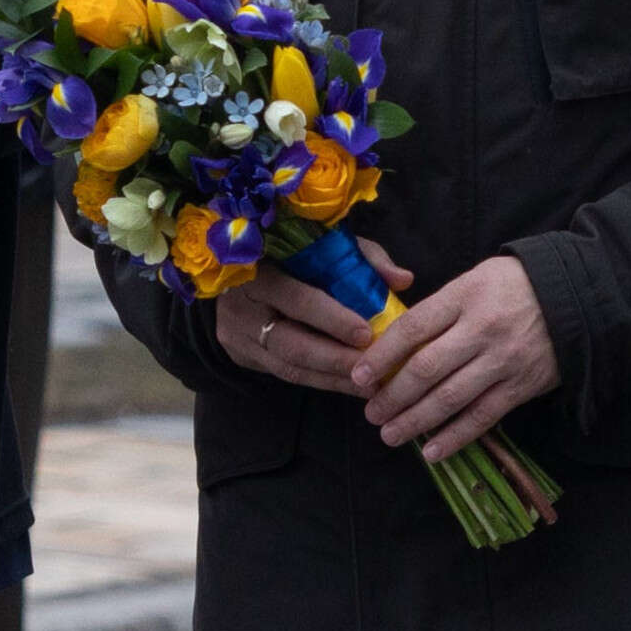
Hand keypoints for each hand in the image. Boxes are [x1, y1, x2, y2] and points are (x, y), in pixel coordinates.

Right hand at [211, 233, 406, 391]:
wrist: (228, 268)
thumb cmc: (283, 252)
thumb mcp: (320, 244)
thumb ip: (363, 258)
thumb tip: (403, 280)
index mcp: (257, 272)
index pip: (296, 299)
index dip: (331, 319)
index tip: (366, 334)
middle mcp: (241, 309)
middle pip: (291, 344)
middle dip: (337, 361)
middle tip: (376, 372)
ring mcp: (237, 337)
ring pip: (288, 368)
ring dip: (334, 379)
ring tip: (372, 386)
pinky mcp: (241, 356)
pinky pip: (284, 374)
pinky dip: (320, 381)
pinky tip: (349, 385)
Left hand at [357, 251, 562, 464]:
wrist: (577, 297)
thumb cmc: (513, 285)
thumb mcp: (473, 280)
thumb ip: (439, 309)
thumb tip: (395, 341)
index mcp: (463, 298)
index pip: (413, 329)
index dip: (382, 355)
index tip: (357, 376)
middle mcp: (482, 330)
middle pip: (427, 368)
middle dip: (393, 395)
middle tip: (370, 412)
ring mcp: (504, 361)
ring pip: (452, 397)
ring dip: (416, 420)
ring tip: (390, 435)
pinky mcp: (523, 386)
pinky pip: (484, 416)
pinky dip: (456, 436)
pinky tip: (431, 451)